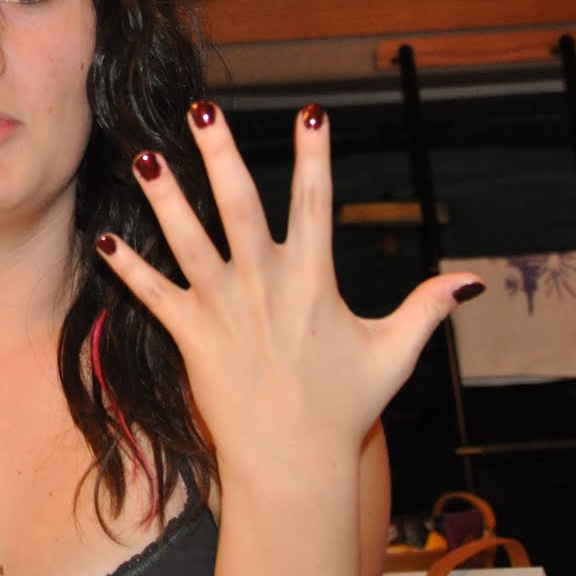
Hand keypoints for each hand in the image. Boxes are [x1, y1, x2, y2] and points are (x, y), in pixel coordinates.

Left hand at [96, 102, 479, 470]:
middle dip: (220, 156)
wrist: (293, 465)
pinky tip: (104, 239)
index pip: (315, 204)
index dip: (313, 158)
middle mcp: (265, 286)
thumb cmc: (344, 409)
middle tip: (202, 110)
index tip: (310, 113)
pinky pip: (153, 295)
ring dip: (165, 199)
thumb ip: (427, 309)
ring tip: (143, 157)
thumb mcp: (394, 354)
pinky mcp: (191, 336)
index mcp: (313, 281)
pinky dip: (128, 268)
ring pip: (188, 242)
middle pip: (239, 206)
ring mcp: (224, 309)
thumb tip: (471, 280)